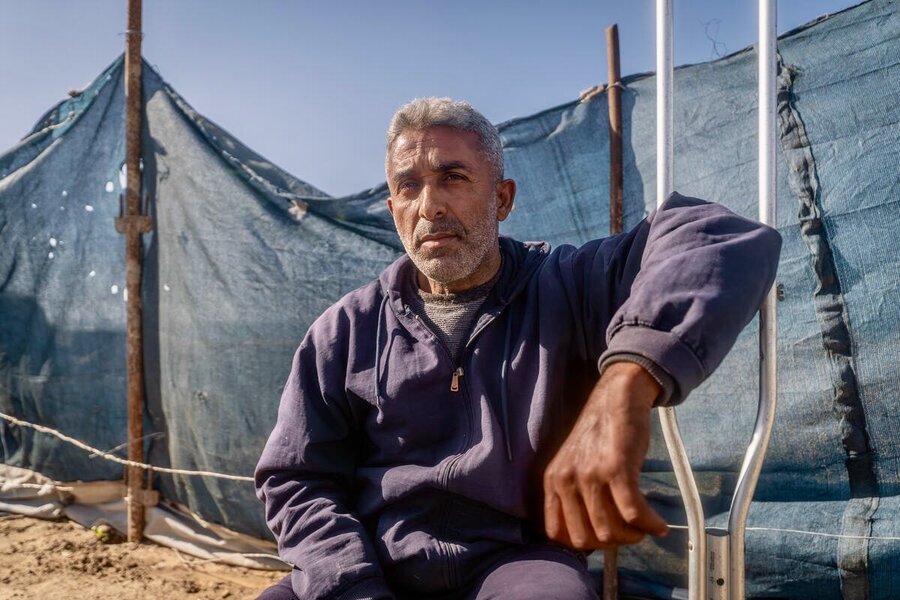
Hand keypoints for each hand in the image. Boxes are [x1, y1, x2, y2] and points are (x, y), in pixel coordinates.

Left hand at [543, 362, 668, 549]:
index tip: (603, 537)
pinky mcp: (617, 469)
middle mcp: (567, 480)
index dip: (582, 543)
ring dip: (632, 537)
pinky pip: (633, 514)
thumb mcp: (574, 465)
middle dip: (610, 543)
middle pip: (586, 539)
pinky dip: (650, 525)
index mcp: (553, 481)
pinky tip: (660, 526)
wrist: (617, 398)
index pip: (556, 533)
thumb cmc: (600, 434)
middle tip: (628, 532)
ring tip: (644, 527)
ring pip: (610, 532)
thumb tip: (593, 537)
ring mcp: (591, 475)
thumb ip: (574, 495)